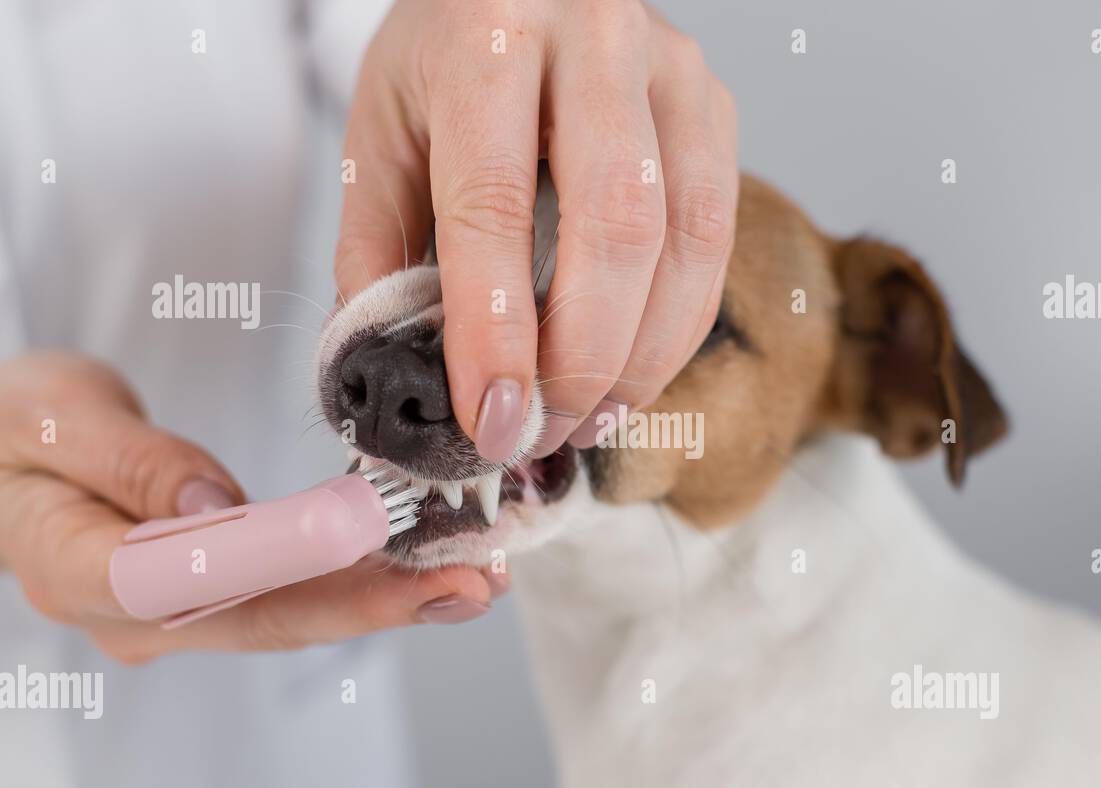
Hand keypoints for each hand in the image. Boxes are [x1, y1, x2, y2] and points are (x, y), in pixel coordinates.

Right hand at [0, 353, 497, 663]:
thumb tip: (211, 507)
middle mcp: (135, 614)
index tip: (359, 533)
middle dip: (373, 601)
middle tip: (467, 582)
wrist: (13, 458)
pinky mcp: (216, 598)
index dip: (278, 560)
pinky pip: (297, 595)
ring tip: (476, 578)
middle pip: (265, 614)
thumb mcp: (49, 415)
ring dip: (388, 596)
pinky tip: (431, 570)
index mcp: (73, 566)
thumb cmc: (19, 430)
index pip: (183, 581)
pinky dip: (366, 581)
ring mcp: (180, 616)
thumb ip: (127, 459)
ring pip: (293, 612)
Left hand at [334, 0, 737, 460]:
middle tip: (540, 431)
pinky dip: (675, 328)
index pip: (497, 204)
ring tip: (584, 419)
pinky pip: (714, 242)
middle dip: (581, 357)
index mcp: (489, 36)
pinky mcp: (716, 110)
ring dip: (638, 357)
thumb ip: (380, 248)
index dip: (496, 330)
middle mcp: (595, 39)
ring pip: (682, 241)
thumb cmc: (447, 56)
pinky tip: (629, 373)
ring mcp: (673, 71)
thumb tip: (397, 375)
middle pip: (614, 226)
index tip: (490, 420)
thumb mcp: (384, 131)